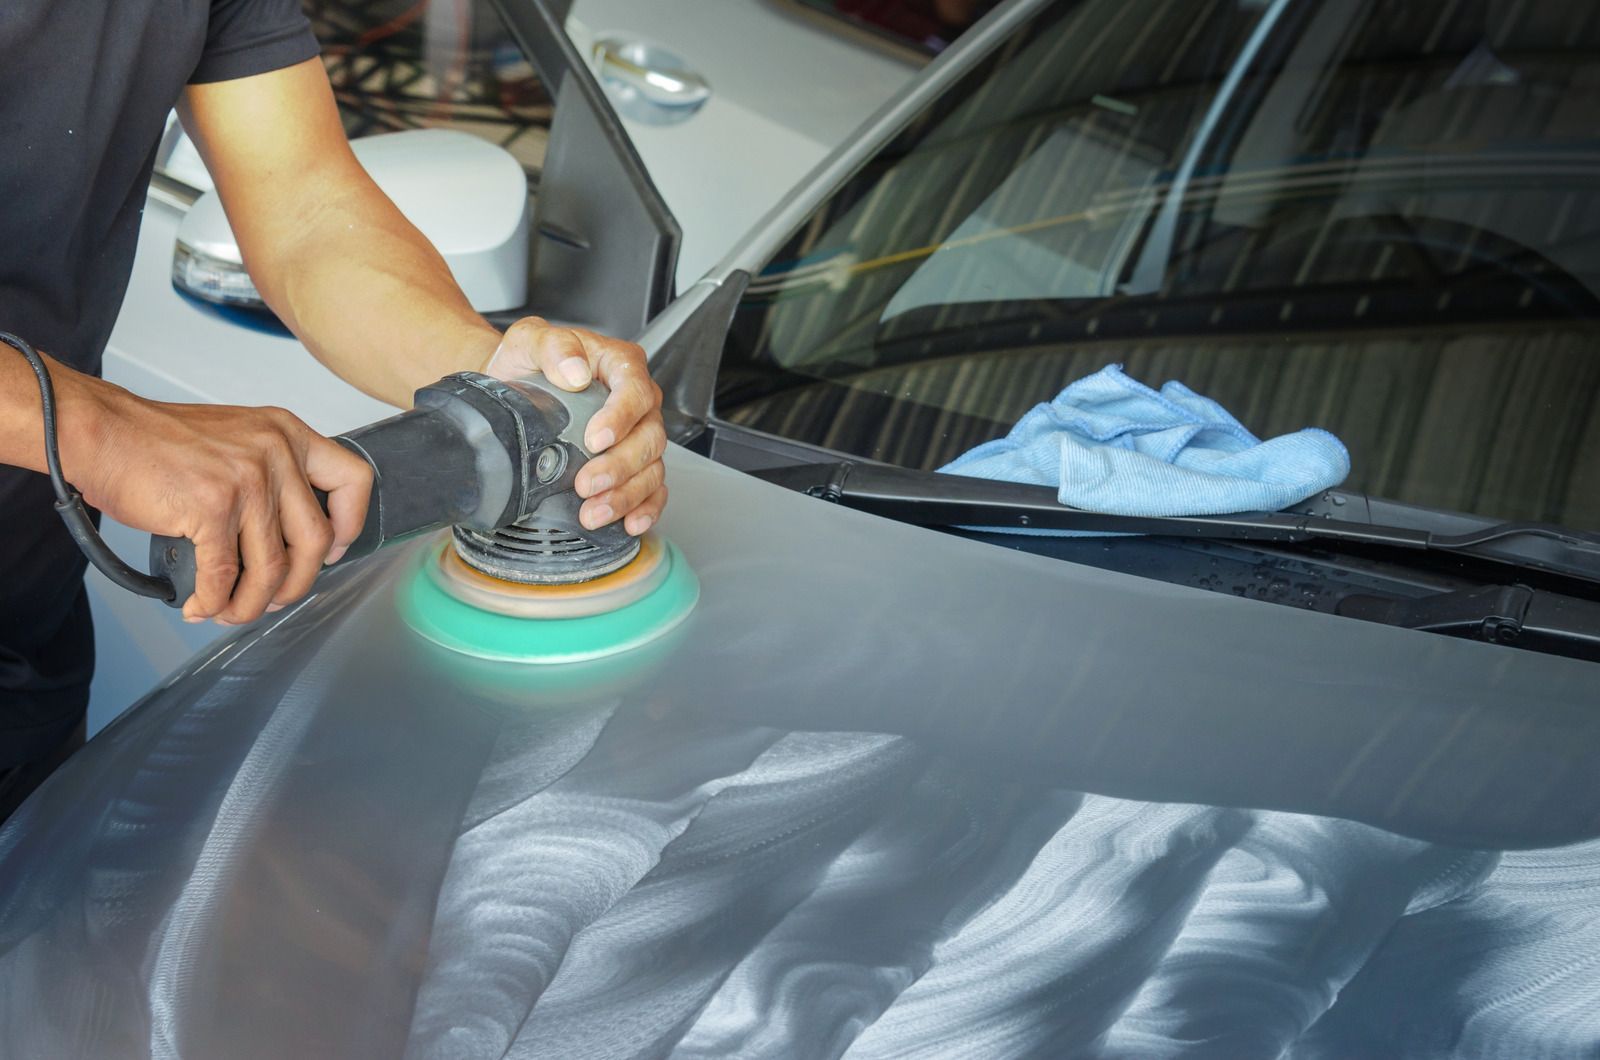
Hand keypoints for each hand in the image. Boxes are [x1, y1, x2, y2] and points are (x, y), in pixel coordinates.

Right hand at [61, 377, 372, 624]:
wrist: (102, 432)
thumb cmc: (160, 442)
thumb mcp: (238, 439)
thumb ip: (272, 475)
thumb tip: (291, 542)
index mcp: (288, 433)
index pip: (354, 479)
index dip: (350, 524)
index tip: (331, 550)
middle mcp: (276, 453)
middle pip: (315, 539)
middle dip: (297, 583)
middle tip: (274, 599)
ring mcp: (247, 480)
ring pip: (272, 567)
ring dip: (251, 603)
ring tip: (231, 612)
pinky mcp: (213, 508)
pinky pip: (225, 575)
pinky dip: (214, 601)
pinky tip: (201, 606)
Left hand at [485, 317, 666, 535]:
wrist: (512, 388)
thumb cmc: (525, 363)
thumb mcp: (530, 340)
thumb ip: (553, 346)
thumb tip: (575, 372)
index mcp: (619, 365)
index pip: (635, 390)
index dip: (621, 418)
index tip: (595, 440)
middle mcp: (637, 402)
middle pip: (649, 437)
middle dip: (620, 466)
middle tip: (586, 484)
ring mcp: (637, 435)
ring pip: (651, 468)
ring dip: (626, 495)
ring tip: (594, 512)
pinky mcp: (633, 464)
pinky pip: (653, 489)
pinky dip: (645, 508)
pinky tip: (629, 523)